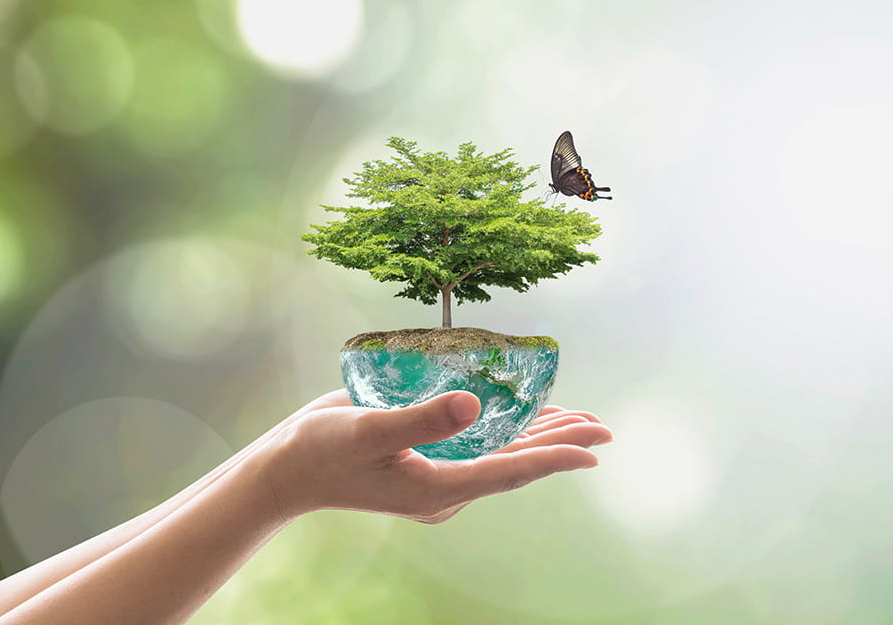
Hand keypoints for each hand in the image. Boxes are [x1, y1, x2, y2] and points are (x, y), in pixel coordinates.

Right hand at [262, 390, 611, 523]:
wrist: (287, 468)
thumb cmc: (321, 451)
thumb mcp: (368, 430)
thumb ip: (421, 419)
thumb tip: (475, 404)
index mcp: (437, 487)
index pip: (508, 470)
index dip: (553, 458)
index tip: (593, 451)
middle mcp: (445, 485)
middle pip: (515, 463)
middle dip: (560, 445)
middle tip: (604, 429)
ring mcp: (437, 473)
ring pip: (501, 454)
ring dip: (540, 436)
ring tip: (580, 422)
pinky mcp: (426, 458)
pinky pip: (479, 446)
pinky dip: (506, 429)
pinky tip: (524, 414)